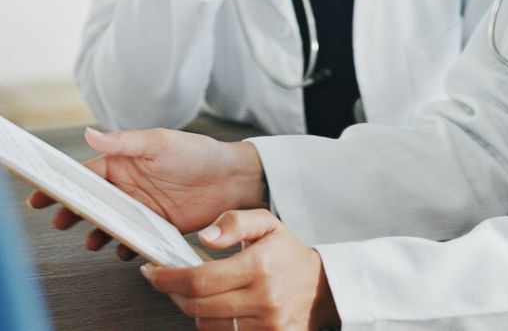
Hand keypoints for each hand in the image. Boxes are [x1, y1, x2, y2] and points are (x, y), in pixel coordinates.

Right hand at [28, 127, 265, 251]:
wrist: (232, 179)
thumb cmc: (198, 153)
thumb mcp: (160, 143)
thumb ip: (124, 142)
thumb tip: (89, 133)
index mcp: (125, 162)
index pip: (86, 173)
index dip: (63, 184)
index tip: (41, 195)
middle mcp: (128, 186)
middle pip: (91, 201)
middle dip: (72, 211)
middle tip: (60, 221)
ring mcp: (140, 207)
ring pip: (107, 223)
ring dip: (96, 232)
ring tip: (93, 239)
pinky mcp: (154, 226)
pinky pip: (130, 240)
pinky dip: (123, 246)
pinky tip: (123, 249)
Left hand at [143, 209, 339, 329]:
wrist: (320, 287)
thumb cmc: (287, 253)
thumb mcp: (267, 224)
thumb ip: (235, 222)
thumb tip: (205, 237)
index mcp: (259, 265)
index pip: (201, 278)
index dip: (170, 278)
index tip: (153, 273)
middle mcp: (262, 298)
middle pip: (198, 306)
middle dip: (175, 294)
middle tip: (166, 281)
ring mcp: (265, 324)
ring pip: (207, 324)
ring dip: (193, 309)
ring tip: (195, 292)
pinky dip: (212, 323)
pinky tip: (215, 308)